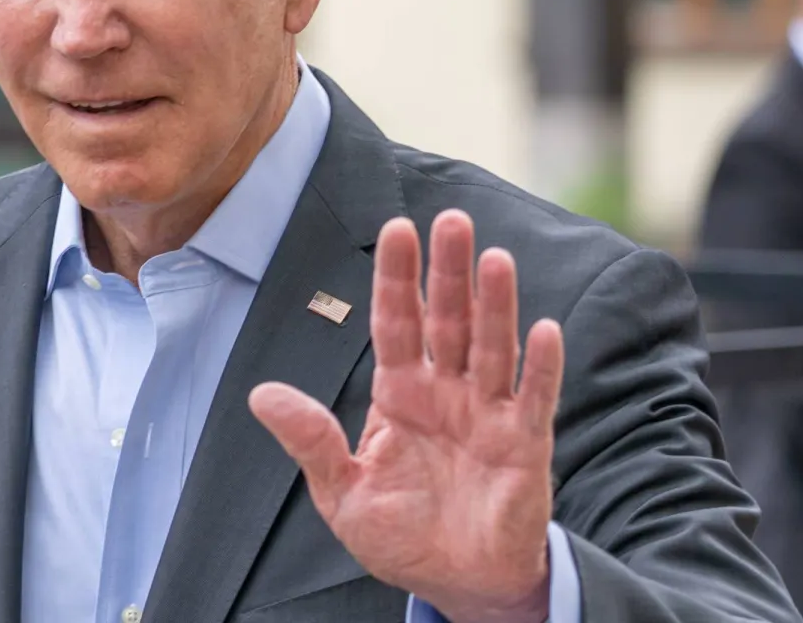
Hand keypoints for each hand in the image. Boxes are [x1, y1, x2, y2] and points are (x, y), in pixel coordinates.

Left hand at [248, 210, 562, 622]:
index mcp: (399, 393)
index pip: (396, 323)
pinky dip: (539, 366)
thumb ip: (310, 440)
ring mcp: (487, 413)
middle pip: (447, 320)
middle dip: (447, 272)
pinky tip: (542, 328)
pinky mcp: (525, 445)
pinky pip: (534, 398)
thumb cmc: (401, 535)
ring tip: (494, 258)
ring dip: (495, 304)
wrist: (456, 583)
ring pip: (491, 346)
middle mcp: (445, 392)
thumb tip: (261, 394)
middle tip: (450, 220)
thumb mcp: (341, 491)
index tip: (395, 228)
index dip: (396, 278)